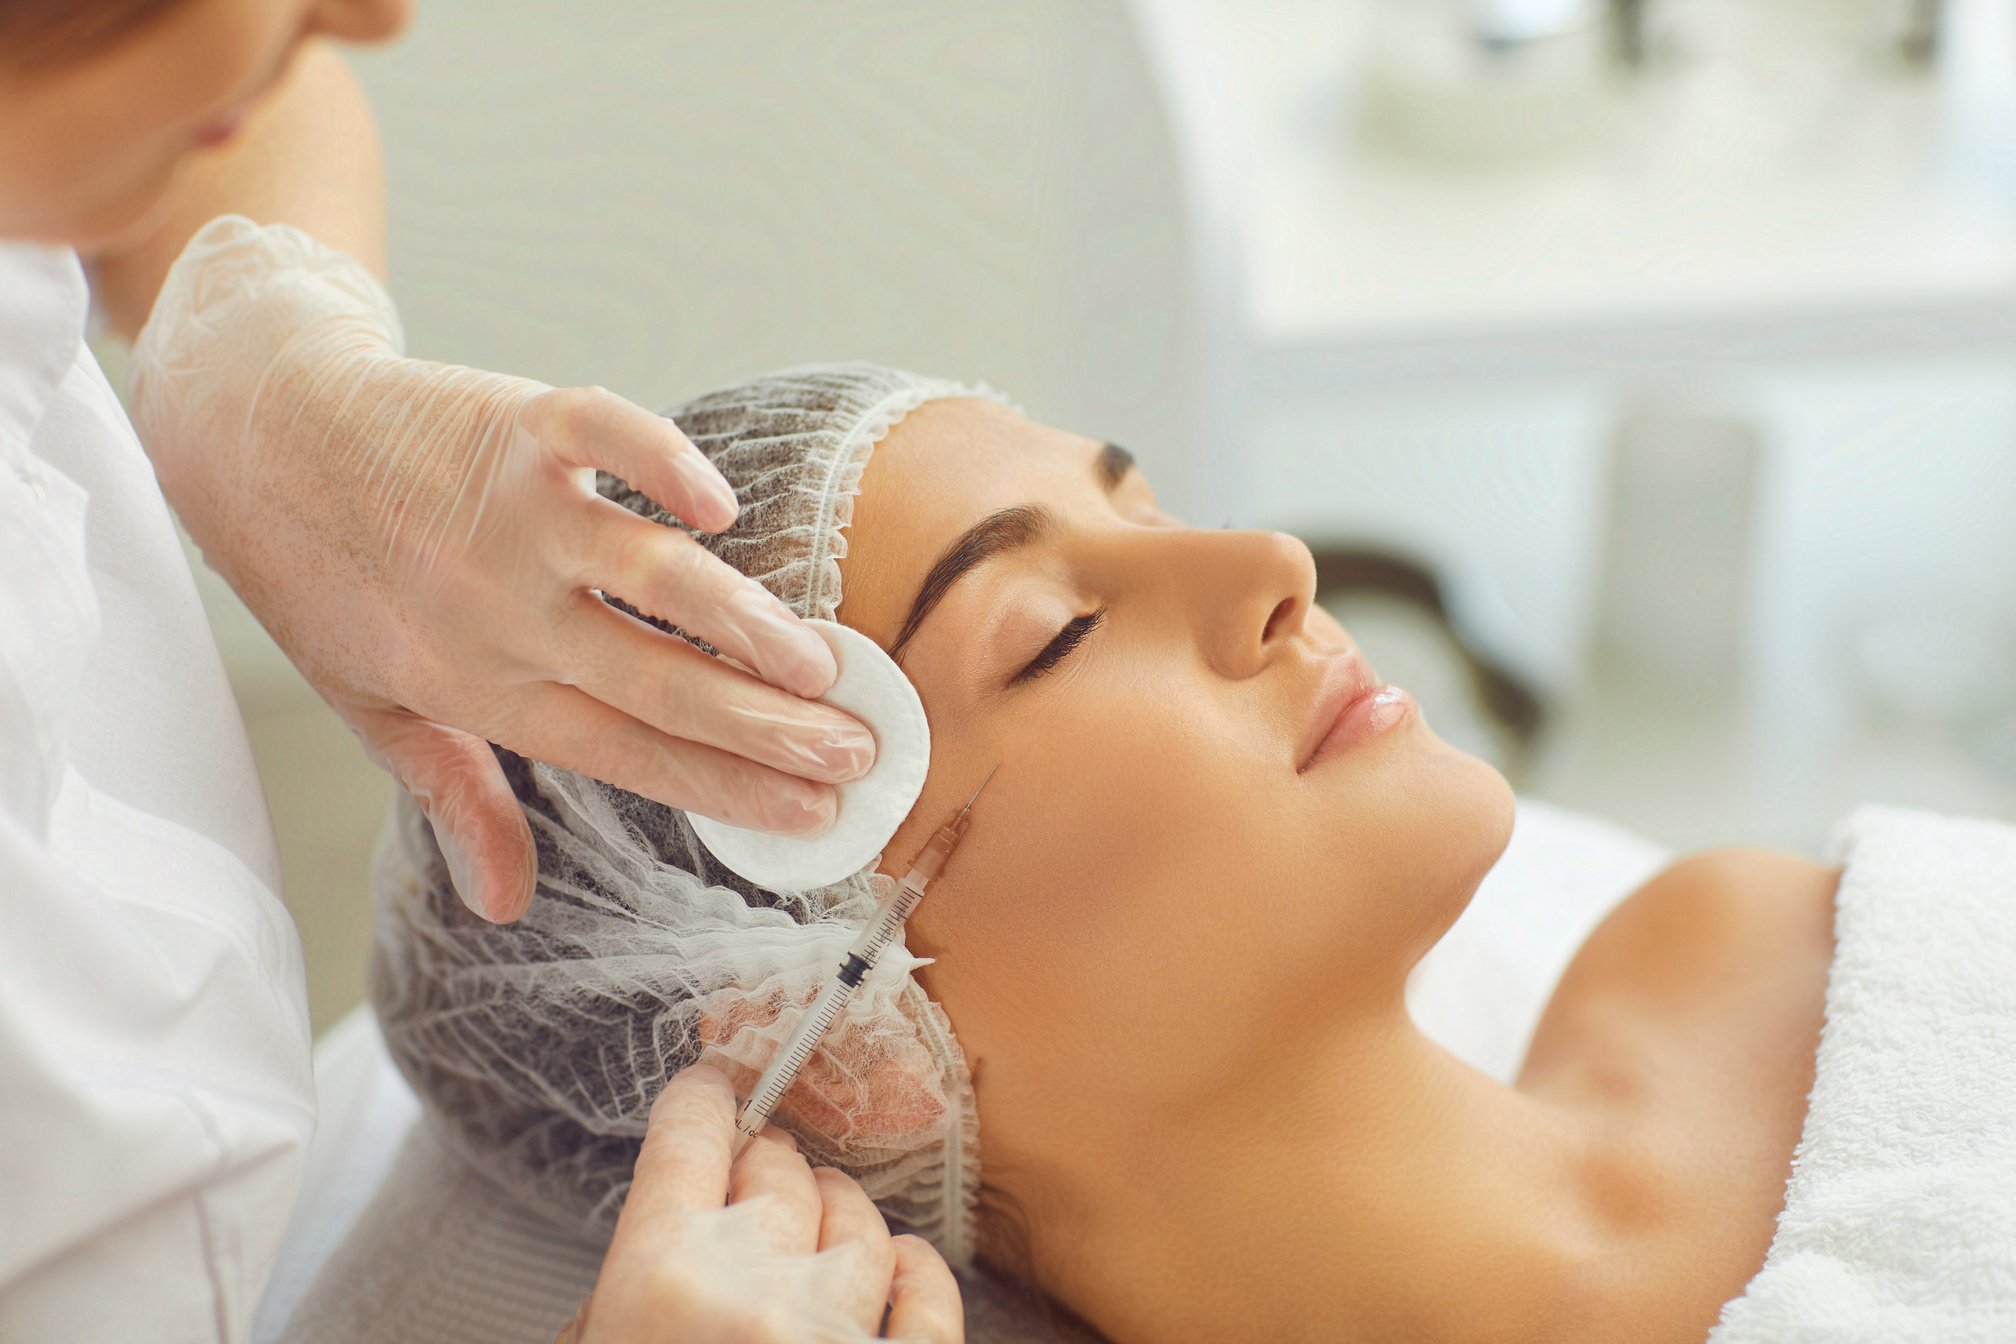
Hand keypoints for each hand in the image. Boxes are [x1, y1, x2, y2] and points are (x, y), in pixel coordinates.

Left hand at [128, 216, 875, 920]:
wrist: (256, 439)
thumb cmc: (325, 578)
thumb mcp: (376, 711)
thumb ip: (458, 800)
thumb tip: (504, 903)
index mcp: (485, 690)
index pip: (629, 755)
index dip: (727, 787)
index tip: (816, 810)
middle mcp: (506, 615)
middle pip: (656, 682)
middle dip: (767, 727)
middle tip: (859, 752)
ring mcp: (513, 520)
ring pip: (646, 577)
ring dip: (741, 622)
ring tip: (820, 663)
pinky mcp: (516, 428)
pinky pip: (602, 438)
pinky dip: (660, 462)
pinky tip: (718, 506)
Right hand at [557, 1064, 963, 1343]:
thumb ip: (618, 1291)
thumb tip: (655, 1242)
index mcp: (660, 1278)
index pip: (690, 1135)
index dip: (702, 1100)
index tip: (711, 1087)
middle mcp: (755, 1291)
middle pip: (777, 1169)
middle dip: (767, 1163)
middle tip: (759, 1168)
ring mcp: (837, 1332)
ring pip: (858, 1222)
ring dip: (837, 1213)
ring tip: (818, 1226)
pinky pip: (928, 1295)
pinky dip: (914, 1271)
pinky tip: (900, 1267)